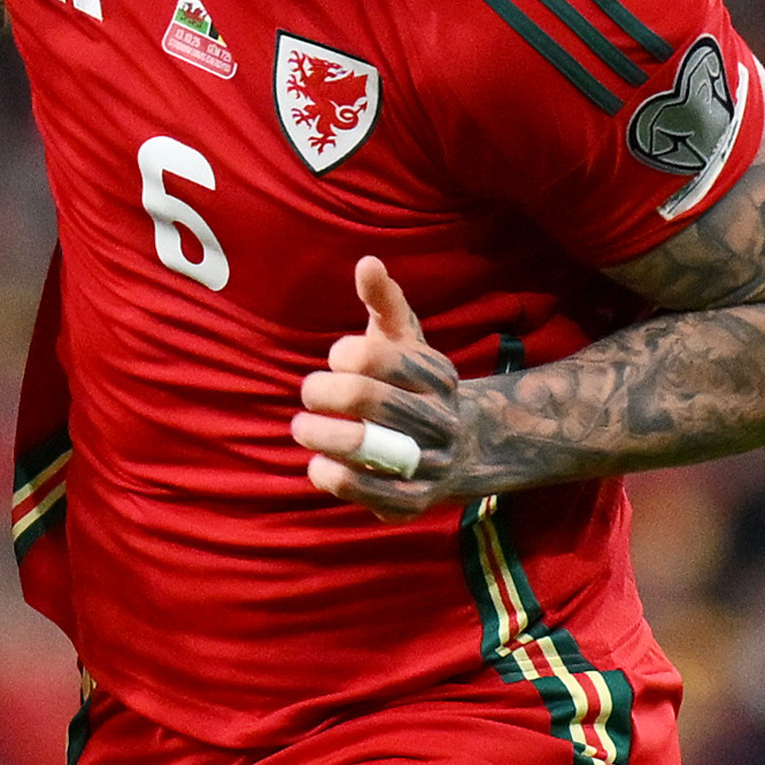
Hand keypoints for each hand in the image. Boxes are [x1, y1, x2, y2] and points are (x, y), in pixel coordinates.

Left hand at [290, 258, 468, 521]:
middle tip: (306, 393)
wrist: (463, 447)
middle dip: (324, 393)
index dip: (346, 354)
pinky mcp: (417, 501)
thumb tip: (367, 262)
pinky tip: (318, 464)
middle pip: (369, 400)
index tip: (335, 358)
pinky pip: (373, 494)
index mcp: (437, 376)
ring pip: (369, 449)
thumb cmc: (413, 383)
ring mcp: (431, 463)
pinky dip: (336, 478)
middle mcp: (441, 420)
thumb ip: (384, 301)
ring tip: (301, 428)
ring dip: (324, 436)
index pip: (382, 357)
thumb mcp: (404, 340)